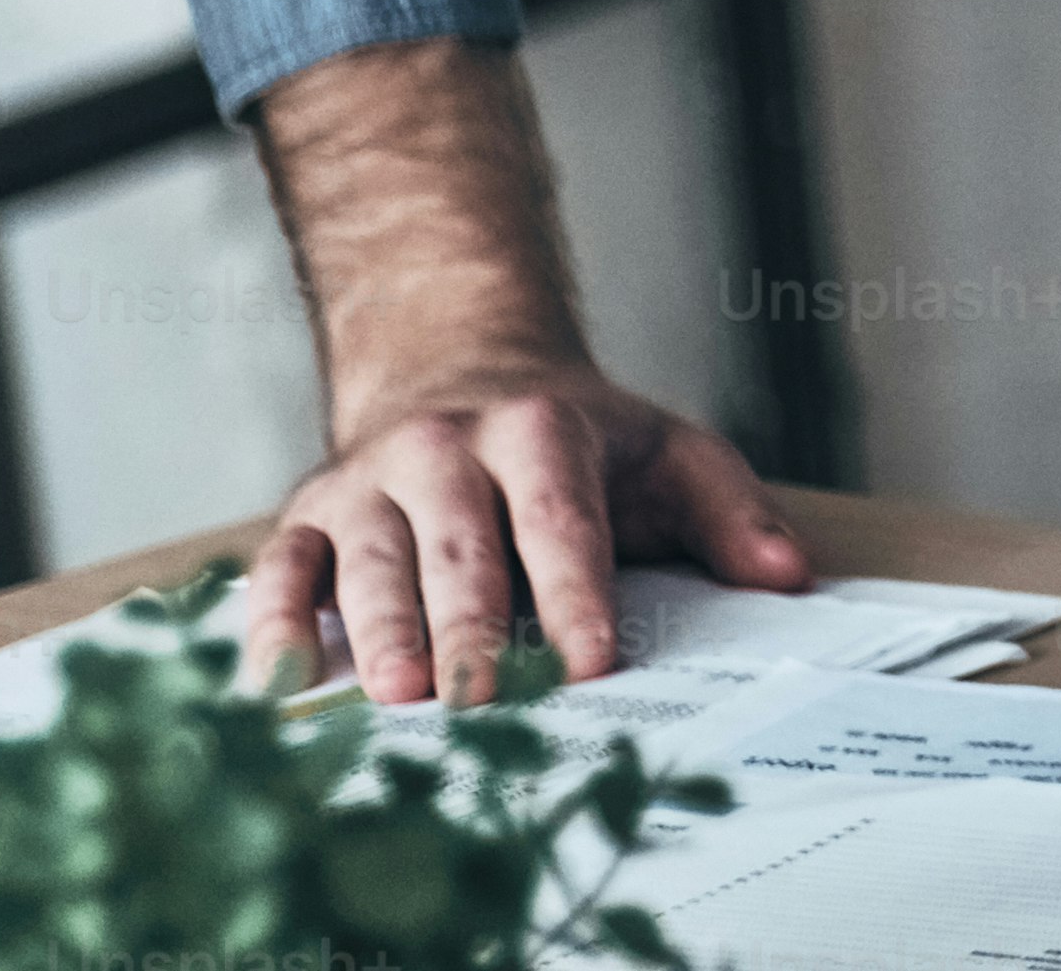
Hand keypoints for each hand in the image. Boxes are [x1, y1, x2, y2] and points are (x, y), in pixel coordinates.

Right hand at [236, 351, 805, 706]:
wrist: (453, 362)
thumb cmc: (573, 439)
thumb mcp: (667, 452)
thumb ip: (730, 512)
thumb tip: (788, 577)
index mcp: (539, 431)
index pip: (561, 521)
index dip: (576, 592)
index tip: (595, 659)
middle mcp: (443, 450)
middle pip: (460, 547)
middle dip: (472, 625)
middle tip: (481, 699)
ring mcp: (367, 482)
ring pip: (369, 561)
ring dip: (381, 632)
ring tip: (397, 697)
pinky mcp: (307, 516)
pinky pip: (280, 572)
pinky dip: (271, 626)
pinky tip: (277, 686)